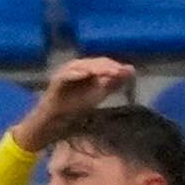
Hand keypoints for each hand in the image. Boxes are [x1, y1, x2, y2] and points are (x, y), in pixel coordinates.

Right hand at [14, 57, 136, 152]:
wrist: (54, 121)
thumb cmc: (74, 107)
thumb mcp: (98, 94)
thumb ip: (113, 83)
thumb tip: (131, 70)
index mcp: (86, 69)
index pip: (102, 63)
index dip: (114, 66)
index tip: (126, 72)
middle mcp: (75, 67)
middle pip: (93, 62)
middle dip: (107, 66)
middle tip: (119, 72)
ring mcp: (64, 73)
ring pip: (81, 65)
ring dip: (95, 68)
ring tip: (107, 72)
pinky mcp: (55, 81)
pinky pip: (66, 75)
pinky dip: (76, 73)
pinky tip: (86, 74)